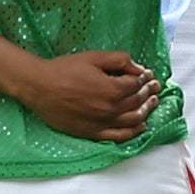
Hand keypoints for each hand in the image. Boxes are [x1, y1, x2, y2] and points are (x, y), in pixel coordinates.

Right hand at [21, 51, 159, 140]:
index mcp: (113, 89)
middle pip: (138, 102)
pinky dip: (134, 132)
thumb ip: (118, 60)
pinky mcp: (94, 133)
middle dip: (149, 93)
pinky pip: (120, 136)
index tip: (150, 76)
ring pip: (133, 120)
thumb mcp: (93, 57)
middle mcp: (112, 109)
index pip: (137, 85)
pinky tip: (141, 126)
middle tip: (155, 89)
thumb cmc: (64, 69)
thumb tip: (139, 67)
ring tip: (151, 104)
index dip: (146, 79)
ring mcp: (104, 123)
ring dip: (146, 111)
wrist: (40, 87)